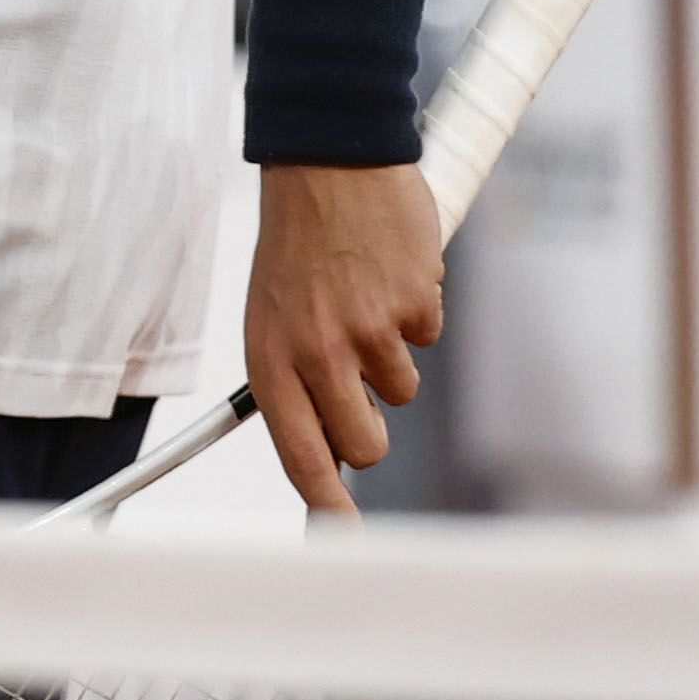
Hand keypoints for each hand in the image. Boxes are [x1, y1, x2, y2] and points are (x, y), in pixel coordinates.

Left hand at [244, 160, 442, 515]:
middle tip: (359, 374)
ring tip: (361, 294)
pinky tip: (388, 270)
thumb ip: (298, 376)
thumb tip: (334, 447)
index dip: (325, 508)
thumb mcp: (274, 312)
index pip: (299, 455)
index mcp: (271, 356)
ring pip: (402, 390)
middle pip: (366, 443)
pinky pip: (427, 337)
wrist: (326, 158)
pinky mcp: (414, 305)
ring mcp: (368, 330)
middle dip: (371, 423)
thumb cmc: (297, 242)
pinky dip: (415, 311)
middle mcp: (316, 352)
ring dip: (391, 352)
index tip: (342, 541)